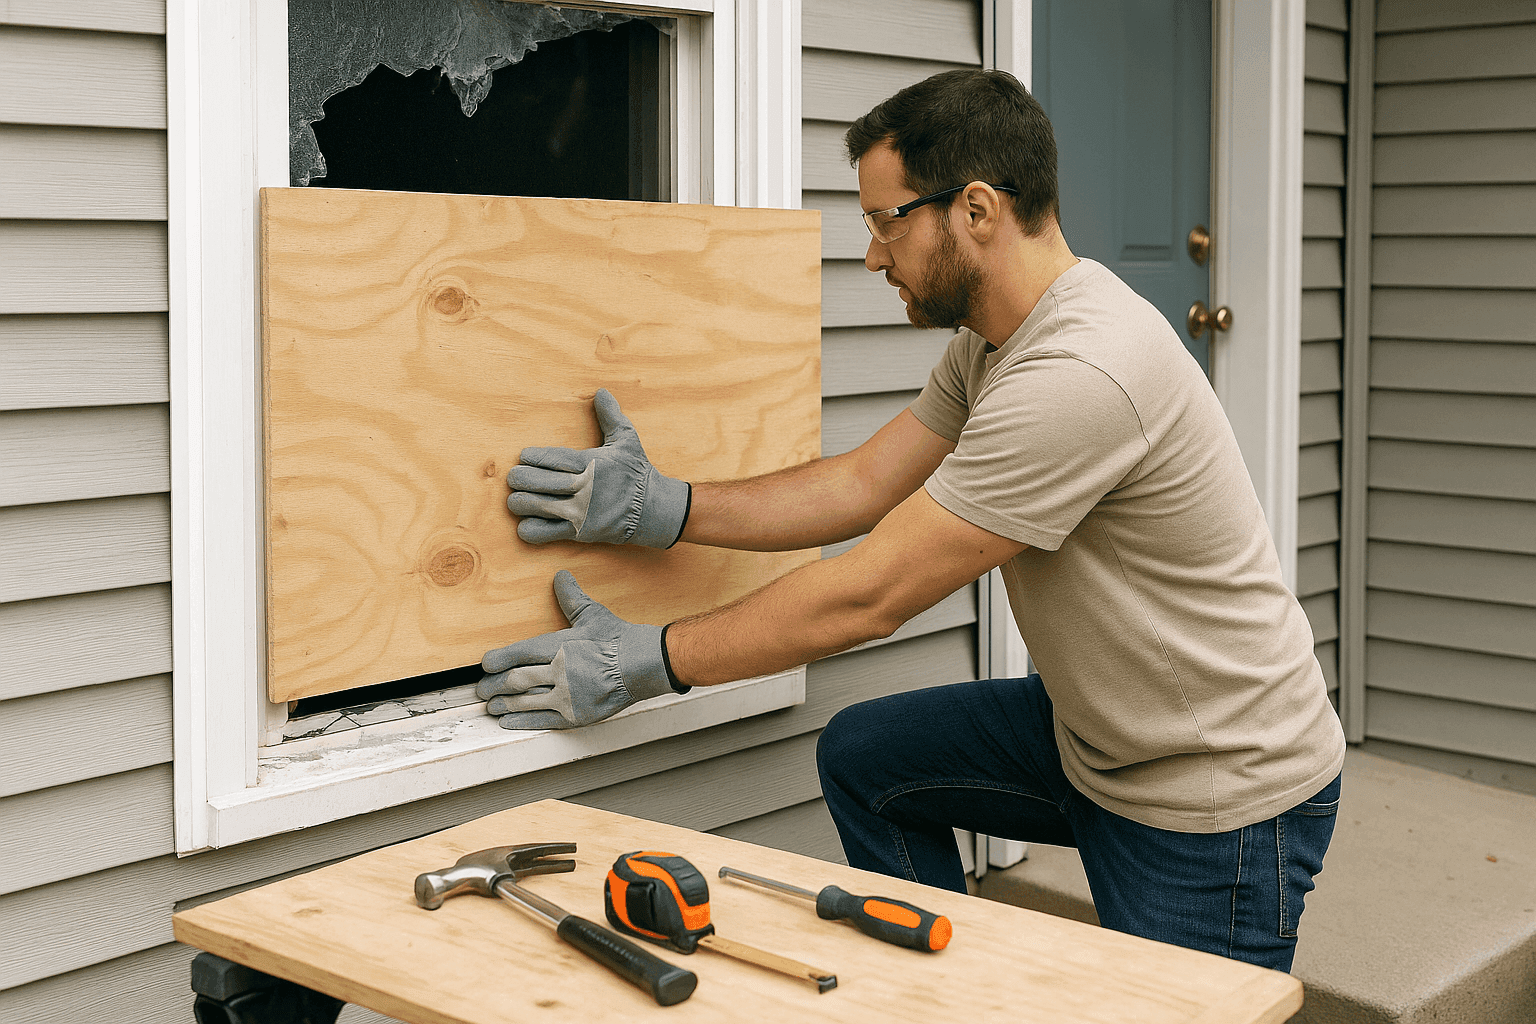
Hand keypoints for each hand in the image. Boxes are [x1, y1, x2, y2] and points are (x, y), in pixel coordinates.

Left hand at [478, 570, 683, 729]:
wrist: (645, 665)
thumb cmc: (619, 640)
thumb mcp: (593, 614)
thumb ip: (571, 597)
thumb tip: (560, 576)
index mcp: (560, 646)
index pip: (520, 653)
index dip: (498, 660)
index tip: (485, 664)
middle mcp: (560, 672)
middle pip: (516, 680)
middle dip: (495, 685)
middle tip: (481, 689)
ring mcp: (568, 696)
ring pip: (525, 702)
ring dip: (503, 704)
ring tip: (491, 706)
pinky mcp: (576, 715)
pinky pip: (542, 721)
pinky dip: (521, 721)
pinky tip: (507, 721)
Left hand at [507, 389, 690, 547]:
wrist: (654, 510)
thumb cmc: (636, 473)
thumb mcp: (627, 440)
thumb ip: (610, 416)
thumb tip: (601, 392)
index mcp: (589, 463)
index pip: (547, 458)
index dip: (530, 457)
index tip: (525, 457)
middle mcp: (581, 488)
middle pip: (532, 481)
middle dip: (518, 478)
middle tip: (517, 477)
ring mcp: (578, 512)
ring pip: (531, 506)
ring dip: (519, 501)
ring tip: (520, 497)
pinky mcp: (577, 532)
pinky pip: (541, 532)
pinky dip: (528, 528)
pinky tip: (530, 520)